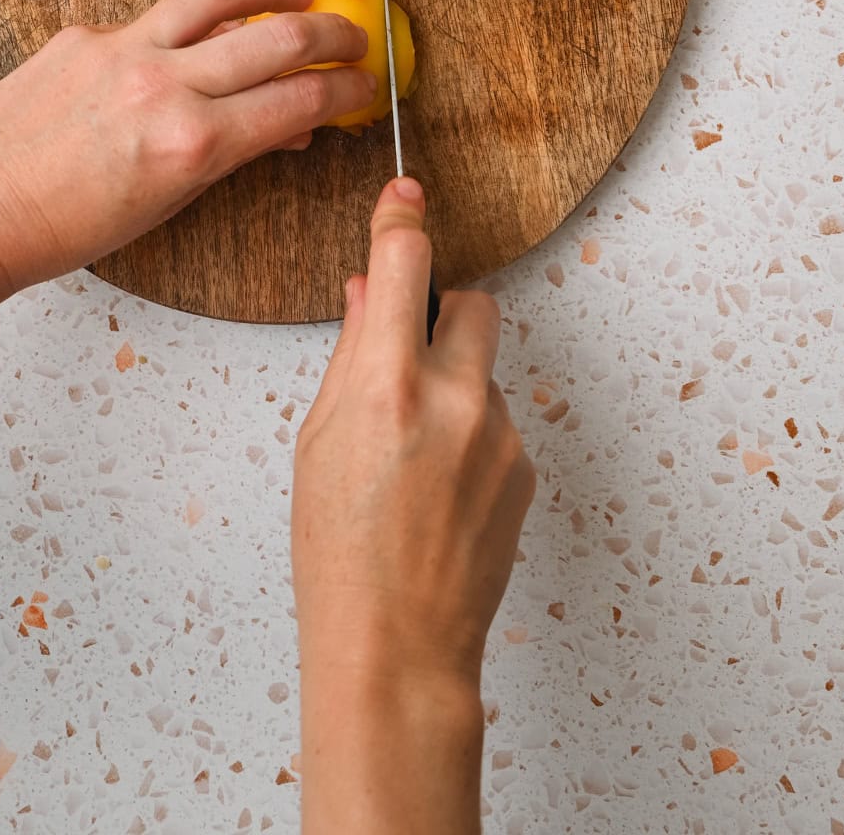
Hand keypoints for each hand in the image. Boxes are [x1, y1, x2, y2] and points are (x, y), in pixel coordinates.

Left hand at [0, 0, 376, 290]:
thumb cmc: (68, 227)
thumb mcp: (170, 202)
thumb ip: (234, 152)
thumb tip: (288, 127)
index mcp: (194, 143)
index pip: (299, 101)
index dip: (347, 91)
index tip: (366, 87)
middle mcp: (166, 86)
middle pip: (279, 38)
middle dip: (333, 34)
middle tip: (354, 35)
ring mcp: (123, 50)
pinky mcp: (86, 33)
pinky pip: (154, 17)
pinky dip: (188, 22)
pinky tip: (199, 31)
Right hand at [293, 177, 534, 834]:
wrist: (397, 648)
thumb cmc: (339, 555)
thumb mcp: (318, 442)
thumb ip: (352, 357)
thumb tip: (371, 295)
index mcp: (387, 385)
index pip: (406, 265)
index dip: (402, 220)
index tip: (405, 196)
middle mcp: (454, 399)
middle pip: (473, 303)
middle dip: (444, 313)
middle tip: (407, 358)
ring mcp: (499, 435)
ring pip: (482, 372)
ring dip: (452, 388)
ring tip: (410, 461)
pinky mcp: (525, 469)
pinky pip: (496, 422)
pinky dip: (470, 436)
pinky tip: (436, 491)